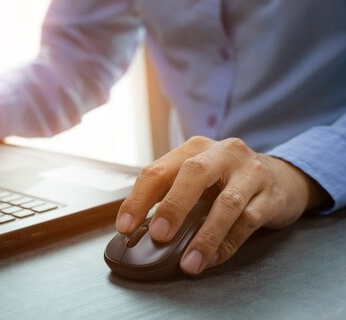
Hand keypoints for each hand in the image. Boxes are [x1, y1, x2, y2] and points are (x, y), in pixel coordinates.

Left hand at [115, 136, 329, 274]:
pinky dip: (229, 243)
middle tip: (158, 235)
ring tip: (189, 262)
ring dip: (205, 236)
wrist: (284, 177)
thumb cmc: (229, 179)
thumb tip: (140, 229)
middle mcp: (223, 153)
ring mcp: (251, 173)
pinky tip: (213, 258)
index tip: (125, 226)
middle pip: (195, 174)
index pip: (159, 169)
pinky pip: (249, 222)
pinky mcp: (272, 196)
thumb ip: (172, 194)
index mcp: (195, 148)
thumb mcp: (199, 177)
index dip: (139, 199)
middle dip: (173, 206)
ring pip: (227, 204)